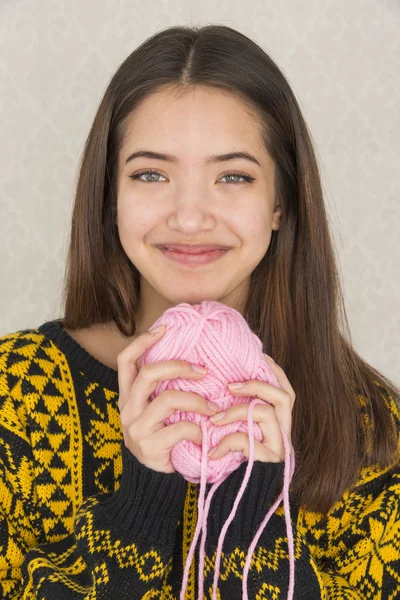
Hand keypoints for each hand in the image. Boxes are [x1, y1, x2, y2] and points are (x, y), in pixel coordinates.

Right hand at [117, 326, 219, 472]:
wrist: (153, 482)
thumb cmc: (164, 440)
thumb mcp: (158, 413)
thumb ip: (165, 391)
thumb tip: (195, 363)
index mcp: (128, 397)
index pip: (126, 361)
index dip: (142, 342)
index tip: (164, 329)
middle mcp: (127, 409)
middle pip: (148, 374)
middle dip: (178, 366)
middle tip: (203, 370)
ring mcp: (136, 428)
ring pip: (167, 399)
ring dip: (196, 400)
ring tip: (213, 408)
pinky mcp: (149, 447)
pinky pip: (179, 428)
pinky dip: (197, 430)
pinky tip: (204, 436)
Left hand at [208, 354, 294, 462]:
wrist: (238, 504)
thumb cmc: (235, 465)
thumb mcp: (237, 433)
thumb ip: (238, 412)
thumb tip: (223, 384)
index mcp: (279, 423)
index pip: (284, 389)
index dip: (272, 371)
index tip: (255, 357)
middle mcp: (285, 433)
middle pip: (284, 396)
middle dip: (256, 385)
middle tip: (230, 386)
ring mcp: (280, 448)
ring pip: (266, 413)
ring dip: (236, 411)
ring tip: (214, 419)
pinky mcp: (269, 463)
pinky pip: (248, 441)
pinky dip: (227, 442)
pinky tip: (211, 451)